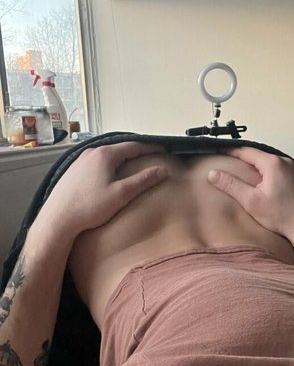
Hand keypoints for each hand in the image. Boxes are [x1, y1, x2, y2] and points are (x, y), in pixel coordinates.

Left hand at [38, 142, 167, 239]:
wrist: (58, 219)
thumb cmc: (89, 207)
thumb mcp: (122, 194)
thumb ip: (143, 180)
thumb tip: (161, 171)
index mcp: (105, 155)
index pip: (134, 146)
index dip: (150, 147)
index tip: (163, 150)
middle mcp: (92, 153)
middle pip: (120, 148)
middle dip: (137, 151)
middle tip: (152, 155)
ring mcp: (80, 161)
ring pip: (108, 155)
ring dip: (123, 158)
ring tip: (135, 164)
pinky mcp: (74, 170)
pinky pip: (97, 162)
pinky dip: (110, 164)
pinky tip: (112, 174)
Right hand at [207, 147, 293, 240]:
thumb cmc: (281, 216)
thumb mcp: (250, 201)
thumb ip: (231, 185)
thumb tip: (213, 173)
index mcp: (273, 163)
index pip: (246, 151)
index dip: (230, 151)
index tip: (219, 151)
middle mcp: (285, 162)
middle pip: (258, 156)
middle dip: (243, 158)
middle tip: (227, 161)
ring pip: (269, 163)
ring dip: (255, 166)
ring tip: (241, 171)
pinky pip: (278, 170)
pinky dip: (266, 172)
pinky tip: (260, 181)